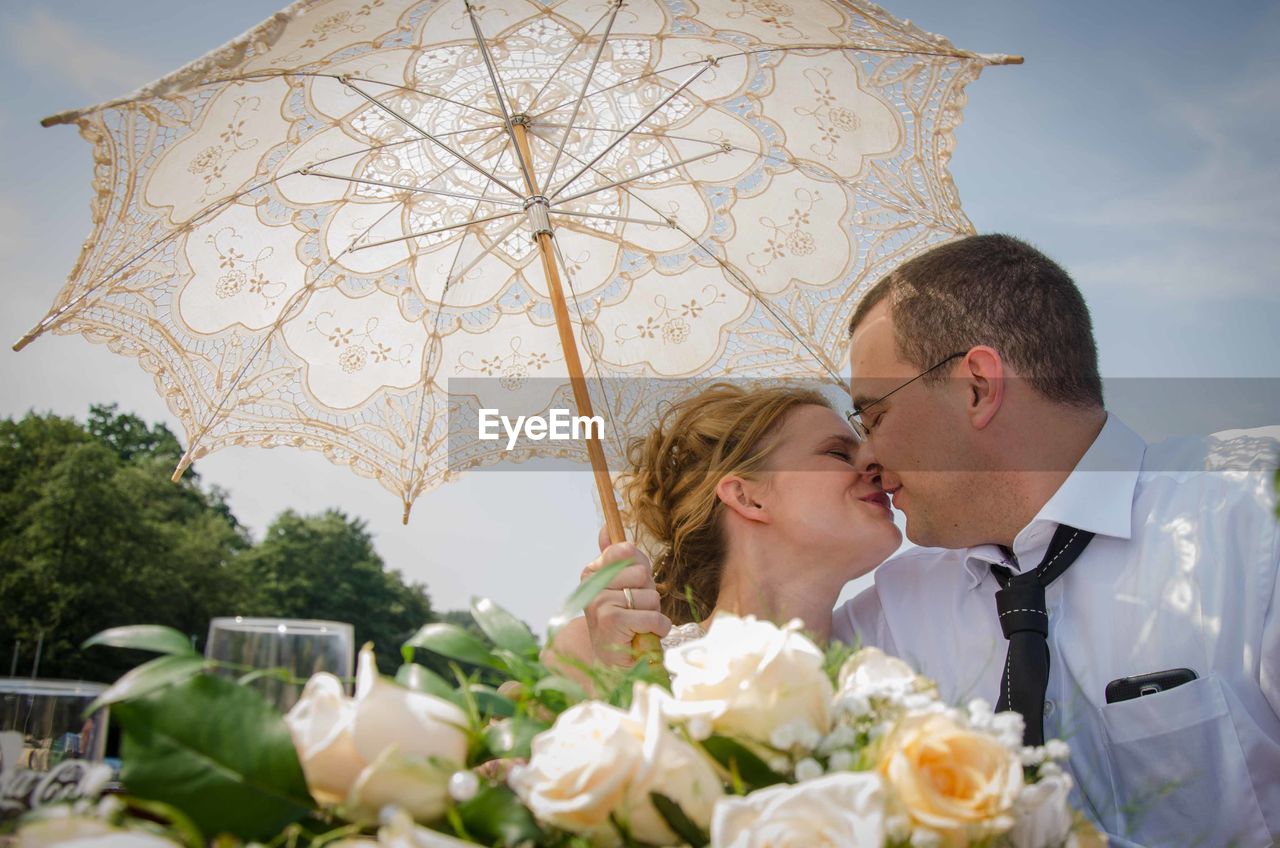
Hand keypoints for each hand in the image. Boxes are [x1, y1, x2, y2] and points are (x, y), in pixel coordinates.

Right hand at [581, 526, 669, 665]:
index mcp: (592, 571)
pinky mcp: (612, 620)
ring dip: (652, 613)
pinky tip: (645, 634)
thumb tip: (606, 527)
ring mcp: (600, 602)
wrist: (611, 660)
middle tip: (635, 610)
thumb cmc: (620, 619)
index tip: (633, 585)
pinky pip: (652, 616)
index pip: (625, 550)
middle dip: (648, 593)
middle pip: (642, 573)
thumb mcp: (619, 585)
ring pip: (651, 596)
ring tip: (637, 624)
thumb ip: (614, 557)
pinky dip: (657, 628)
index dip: (639, 569)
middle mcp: (592, 584)